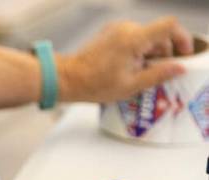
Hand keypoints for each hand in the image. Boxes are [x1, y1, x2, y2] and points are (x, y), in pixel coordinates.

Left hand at [58, 17, 194, 102]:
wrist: (66, 78)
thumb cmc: (93, 85)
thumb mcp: (130, 86)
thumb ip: (158, 75)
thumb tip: (179, 68)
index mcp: (134, 39)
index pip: (169, 26)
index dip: (181, 38)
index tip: (183, 54)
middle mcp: (126, 28)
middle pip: (157, 34)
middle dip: (162, 53)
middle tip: (157, 73)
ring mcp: (116, 29)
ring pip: (145, 37)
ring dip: (148, 54)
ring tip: (139, 74)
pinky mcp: (109, 33)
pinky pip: (131, 38)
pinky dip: (136, 51)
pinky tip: (128, 69)